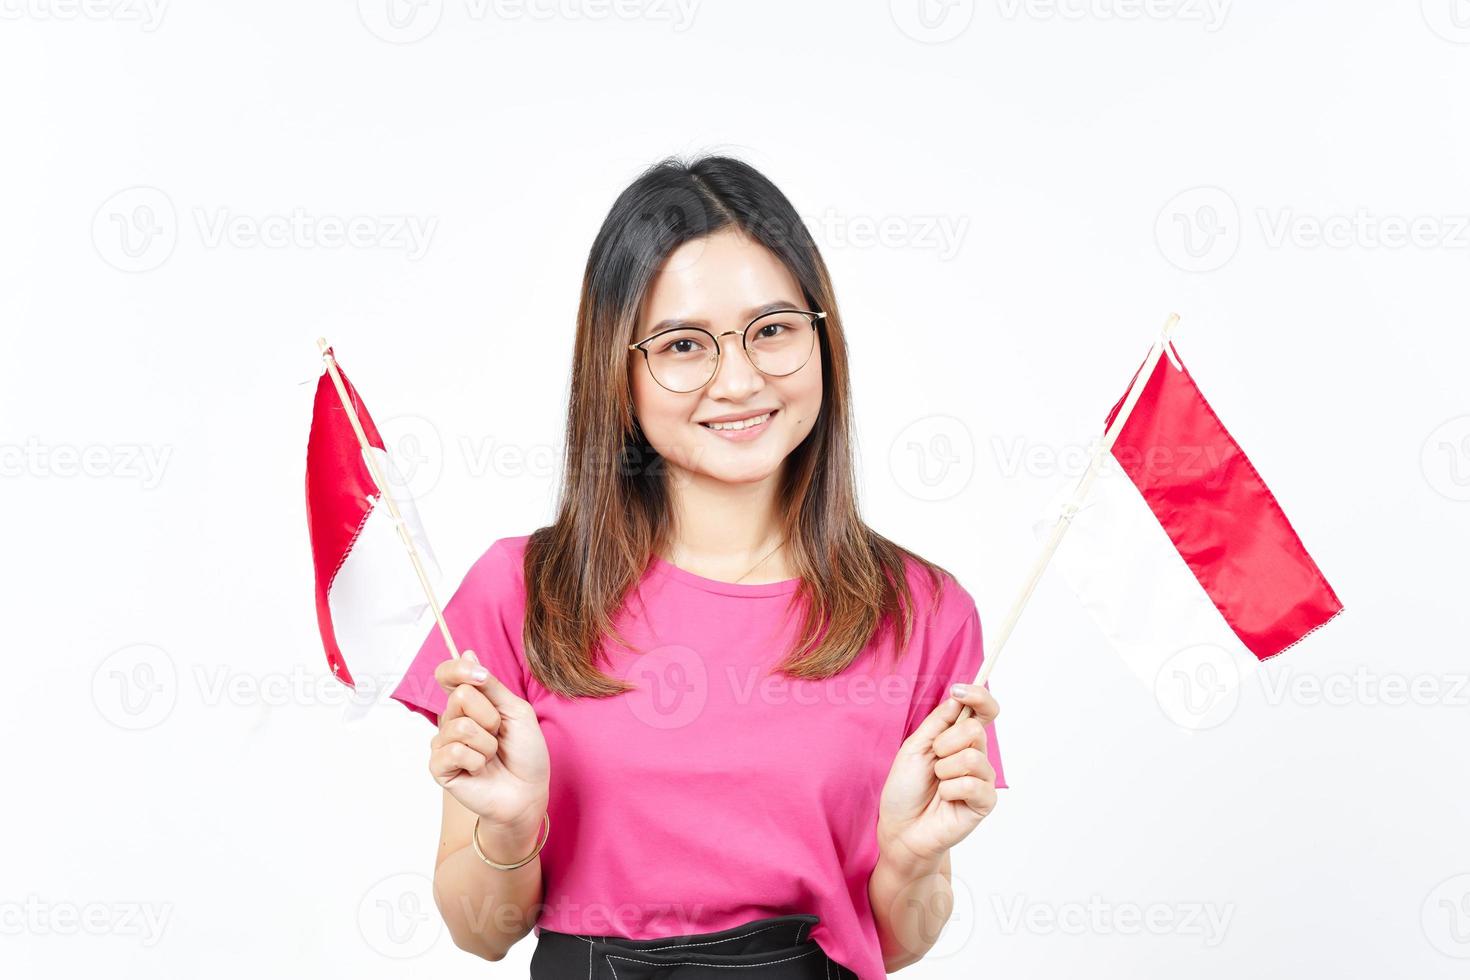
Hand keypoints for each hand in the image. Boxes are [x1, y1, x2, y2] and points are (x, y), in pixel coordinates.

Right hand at [429, 650, 549, 838]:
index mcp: (469, 703)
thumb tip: (466, 653)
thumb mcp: (515, 710)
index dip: (459, 669)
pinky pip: (455, 751)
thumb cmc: (525, 752)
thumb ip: (490, 685)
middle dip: (491, 716)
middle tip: (499, 734)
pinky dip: (478, 761)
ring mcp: (443, 744)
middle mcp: (452, 720)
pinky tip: (481, 770)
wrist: (528, 791)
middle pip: (461, 696)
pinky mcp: (439, 768)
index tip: (480, 675)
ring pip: (461, 726)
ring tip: (492, 755)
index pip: (448, 674)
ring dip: (487, 743)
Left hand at [875, 683, 998, 868]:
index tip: (960, 690)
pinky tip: (944, 799)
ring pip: (971, 756)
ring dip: (944, 770)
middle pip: (975, 729)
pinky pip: (972, 783)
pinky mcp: (985, 802)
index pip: (983, 710)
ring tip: (937, 784)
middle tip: (933, 762)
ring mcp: (982, 779)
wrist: (901, 828)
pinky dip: (949, 790)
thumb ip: (938, 722)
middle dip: (944, 743)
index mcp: (959, 739)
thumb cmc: (905, 789)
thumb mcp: (915, 747)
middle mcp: (975, 755)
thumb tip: (958, 698)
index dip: (979, 695)